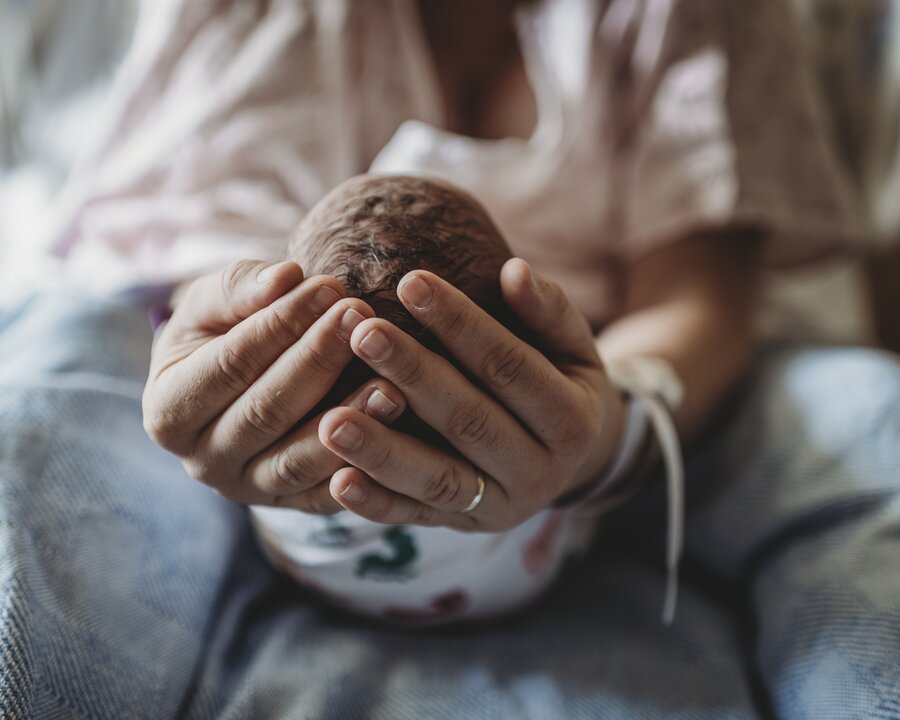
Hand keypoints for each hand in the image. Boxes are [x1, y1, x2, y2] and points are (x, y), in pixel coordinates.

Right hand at [142, 260, 406, 513]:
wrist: (242, 380)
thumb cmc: (225, 330)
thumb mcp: (216, 302)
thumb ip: (242, 286)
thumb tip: (285, 278)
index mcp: (168, 410)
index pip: (229, 365)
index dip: (280, 325)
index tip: (328, 286)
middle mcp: (201, 460)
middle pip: (266, 412)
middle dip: (318, 359)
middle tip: (364, 317)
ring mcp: (247, 490)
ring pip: (299, 459)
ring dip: (349, 416)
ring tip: (392, 378)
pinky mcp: (292, 507)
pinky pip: (329, 495)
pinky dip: (363, 467)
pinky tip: (398, 428)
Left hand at [318, 258, 625, 530]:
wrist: (571, 460)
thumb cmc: (560, 383)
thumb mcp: (572, 348)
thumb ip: (548, 311)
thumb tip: (516, 270)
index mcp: (573, 421)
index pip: (509, 366)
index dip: (461, 324)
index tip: (410, 282)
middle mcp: (542, 472)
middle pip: (470, 421)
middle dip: (413, 376)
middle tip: (362, 334)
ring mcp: (501, 507)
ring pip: (438, 479)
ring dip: (383, 451)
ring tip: (331, 420)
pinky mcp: (463, 526)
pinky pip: (416, 518)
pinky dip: (377, 504)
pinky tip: (337, 481)